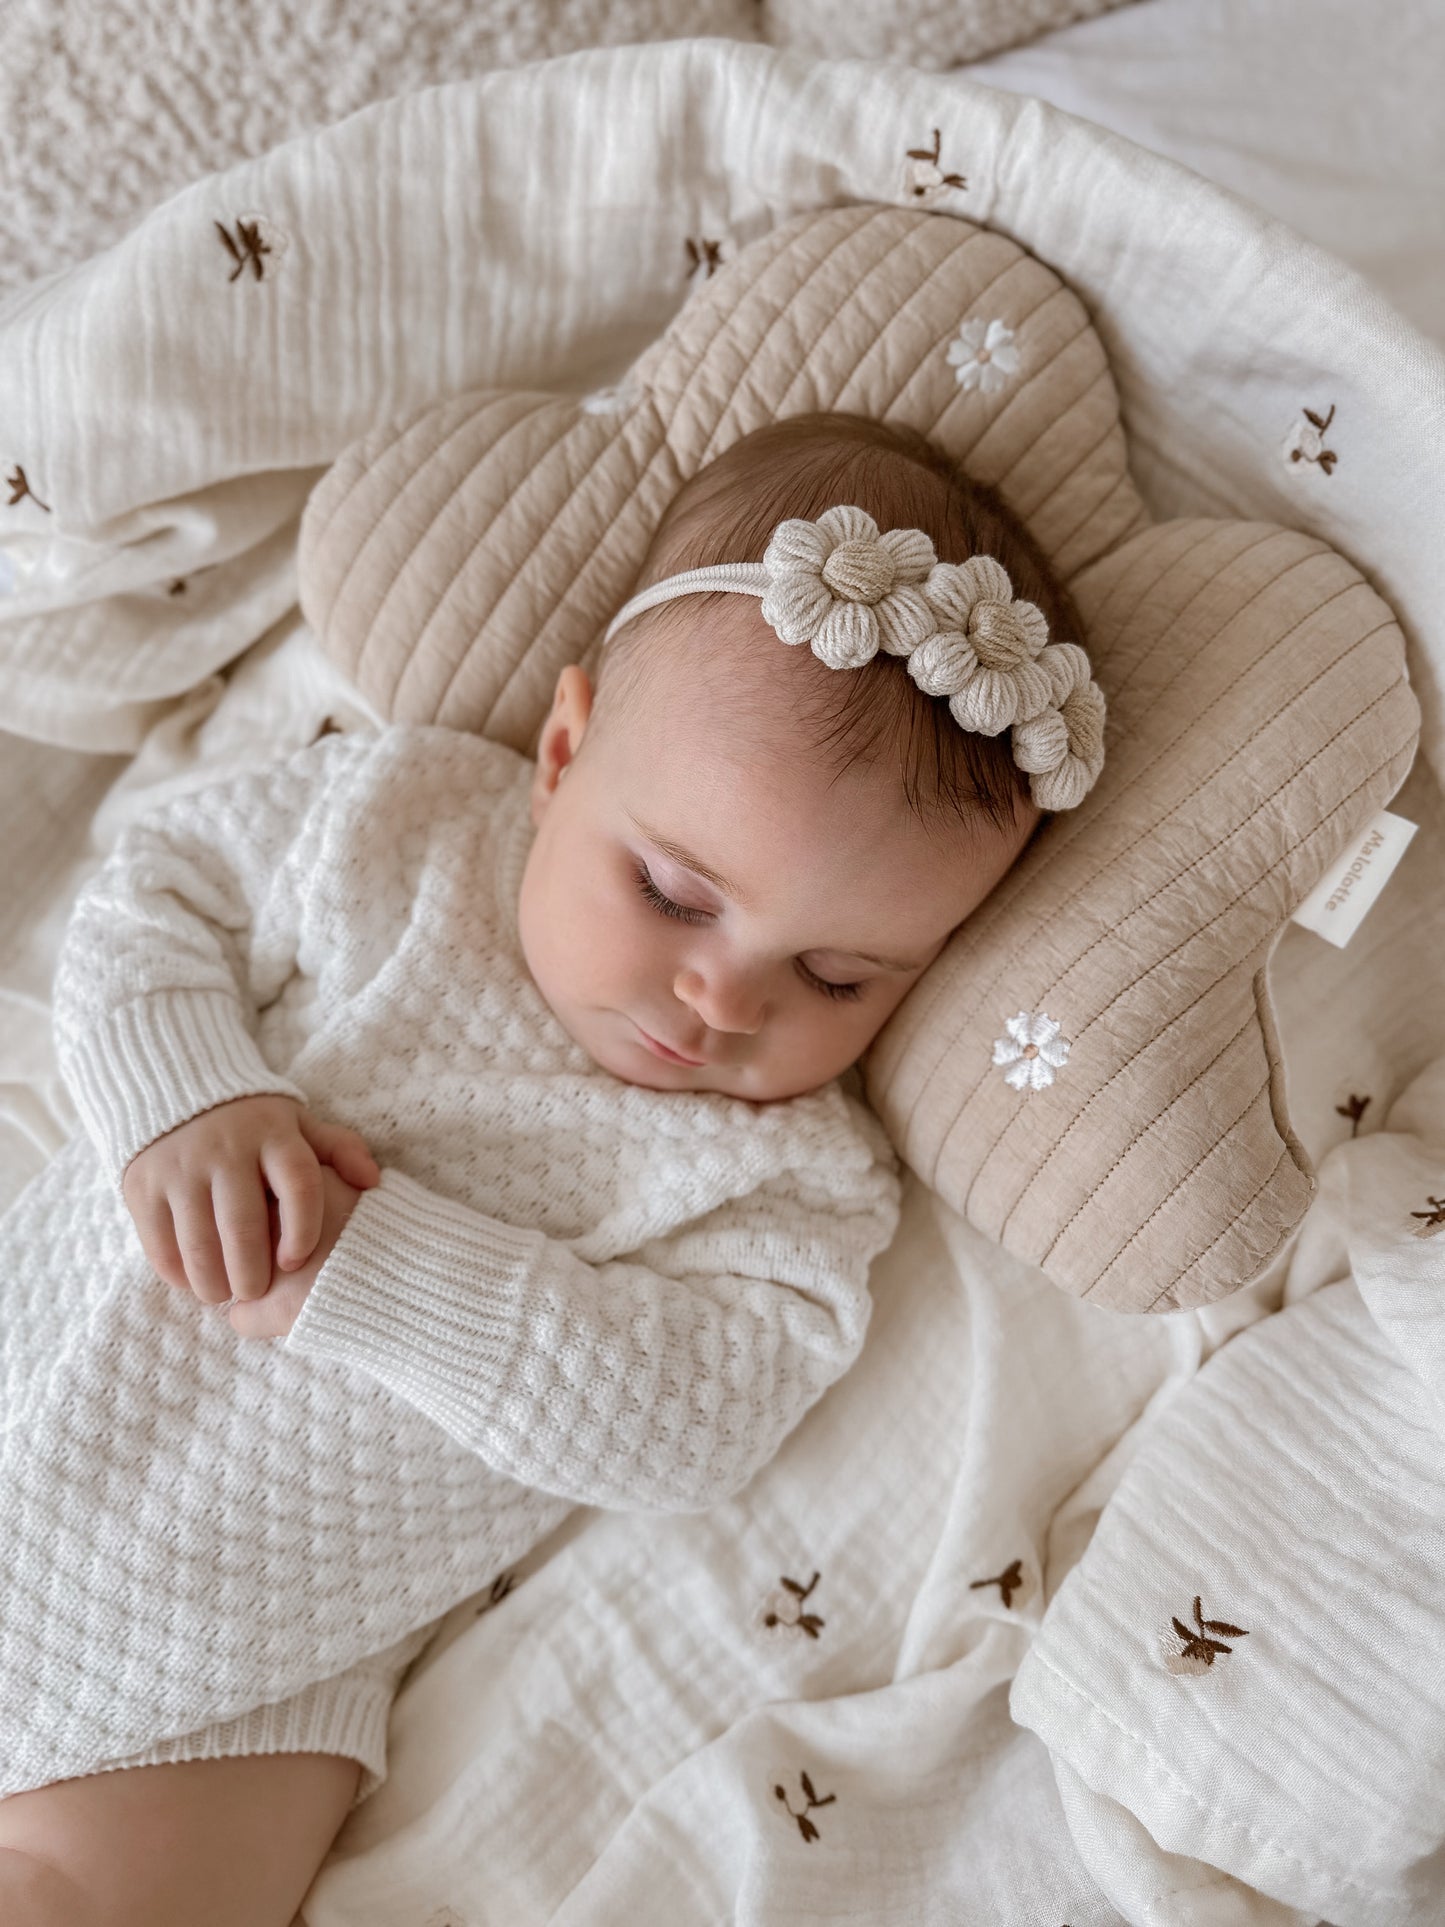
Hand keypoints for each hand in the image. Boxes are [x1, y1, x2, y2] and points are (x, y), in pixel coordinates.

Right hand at [122, 1094, 379, 1306]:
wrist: (173, 1087)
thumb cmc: (252, 1123)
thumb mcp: (297, 1124)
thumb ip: (339, 1150)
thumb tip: (373, 1180)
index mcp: (273, 1135)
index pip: (299, 1186)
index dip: (303, 1231)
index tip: (296, 1262)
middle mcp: (225, 1150)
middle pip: (244, 1226)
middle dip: (252, 1273)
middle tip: (256, 1290)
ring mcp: (180, 1168)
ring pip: (198, 1243)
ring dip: (213, 1282)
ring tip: (225, 1293)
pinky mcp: (143, 1186)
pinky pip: (159, 1242)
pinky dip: (177, 1273)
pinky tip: (192, 1281)